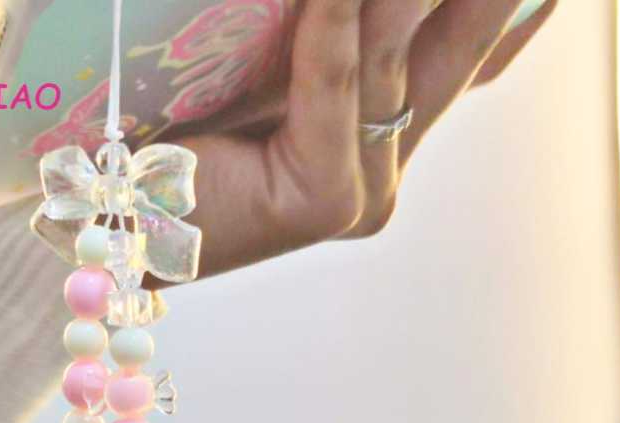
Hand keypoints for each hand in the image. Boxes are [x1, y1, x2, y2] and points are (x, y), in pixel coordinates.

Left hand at [175, 0, 555, 277]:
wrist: (103, 205)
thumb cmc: (162, 126)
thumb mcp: (265, 47)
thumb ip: (330, 20)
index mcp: (376, 128)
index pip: (473, 49)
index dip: (516, 3)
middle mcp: (383, 159)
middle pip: (458, 38)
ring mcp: (365, 188)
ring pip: (393, 47)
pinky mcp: (328, 204)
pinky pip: (337, 84)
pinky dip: (332, 23)